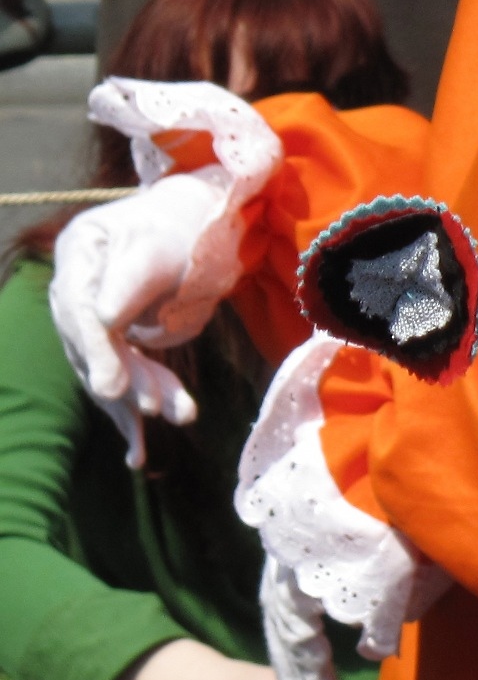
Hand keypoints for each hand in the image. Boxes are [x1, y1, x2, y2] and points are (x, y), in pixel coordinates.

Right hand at [49, 175, 229, 464]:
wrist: (199, 223)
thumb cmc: (183, 224)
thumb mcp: (163, 242)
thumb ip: (133, 277)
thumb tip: (105, 317)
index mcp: (81, 252)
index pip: (80, 310)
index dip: (97, 350)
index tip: (113, 387)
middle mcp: (75, 288)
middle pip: (92, 346)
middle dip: (126, 381)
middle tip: (155, 407)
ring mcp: (90, 319)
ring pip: (110, 370)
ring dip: (141, 399)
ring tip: (181, 414)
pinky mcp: (112, 344)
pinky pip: (120, 383)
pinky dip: (130, 419)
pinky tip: (136, 457)